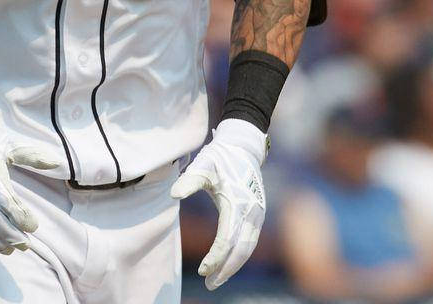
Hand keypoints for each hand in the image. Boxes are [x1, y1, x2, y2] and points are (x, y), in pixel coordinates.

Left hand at [171, 118, 267, 289]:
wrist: (243, 146)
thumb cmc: (220, 157)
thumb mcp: (202, 165)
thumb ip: (189, 181)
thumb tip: (174, 194)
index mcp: (238, 202)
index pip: (227, 239)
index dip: (215, 258)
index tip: (202, 271)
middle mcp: (252, 211)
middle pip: (241, 250)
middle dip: (226, 270)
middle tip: (210, 285)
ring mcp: (258, 213)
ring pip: (249, 248)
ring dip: (234, 266)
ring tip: (217, 279)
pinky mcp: (258, 213)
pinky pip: (251, 240)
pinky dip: (241, 255)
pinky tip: (228, 263)